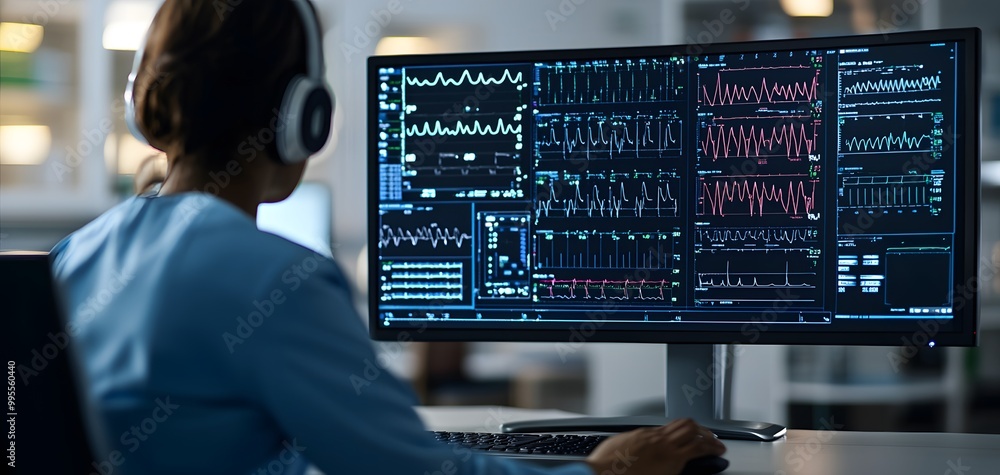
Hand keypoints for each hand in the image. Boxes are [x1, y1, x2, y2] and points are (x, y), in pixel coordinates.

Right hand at [585, 419, 725, 474]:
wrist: (604, 471)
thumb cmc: (607, 465)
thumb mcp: (619, 447)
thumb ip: (631, 444)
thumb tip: (632, 446)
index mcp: (644, 435)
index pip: (671, 427)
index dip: (685, 429)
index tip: (691, 434)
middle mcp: (657, 437)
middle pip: (685, 424)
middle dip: (701, 429)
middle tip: (710, 436)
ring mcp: (665, 447)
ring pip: (694, 432)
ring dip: (709, 436)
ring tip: (717, 443)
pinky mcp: (672, 460)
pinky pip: (697, 448)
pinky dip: (710, 448)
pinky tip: (717, 451)